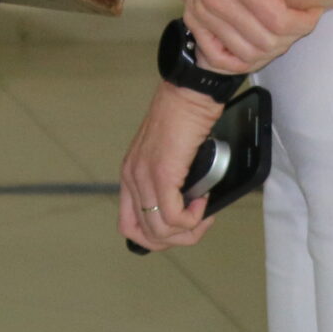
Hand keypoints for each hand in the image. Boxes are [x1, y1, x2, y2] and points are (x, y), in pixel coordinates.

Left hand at [118, 82, 224, 251]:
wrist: (190, 92)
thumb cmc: (186, 117)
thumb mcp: (169, 156)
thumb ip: (170, 182)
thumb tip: (187, 208)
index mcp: (131, 174)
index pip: (129, 226)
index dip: (155, 237)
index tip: (179, 227)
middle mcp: (132, 177)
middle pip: (144, 235)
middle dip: (175, 240)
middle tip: (197, 224)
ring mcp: (145, 176)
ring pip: (161, 231)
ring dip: (188, 231)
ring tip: (203, 214)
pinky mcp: (162, 174)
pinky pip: (174, 217)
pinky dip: (193, 218)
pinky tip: (203, 201)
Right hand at [171, 0, 319, 73]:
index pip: (279, 21)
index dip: (304, 22)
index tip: (315, 9)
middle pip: (266, 42)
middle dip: (292, 36)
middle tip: (302, 18)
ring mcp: (202, 12)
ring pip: (246, 53)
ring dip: (271, 49)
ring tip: (283, 29)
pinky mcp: (193, 18)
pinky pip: (218, 57)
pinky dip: (240, 60)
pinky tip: (257, 46)